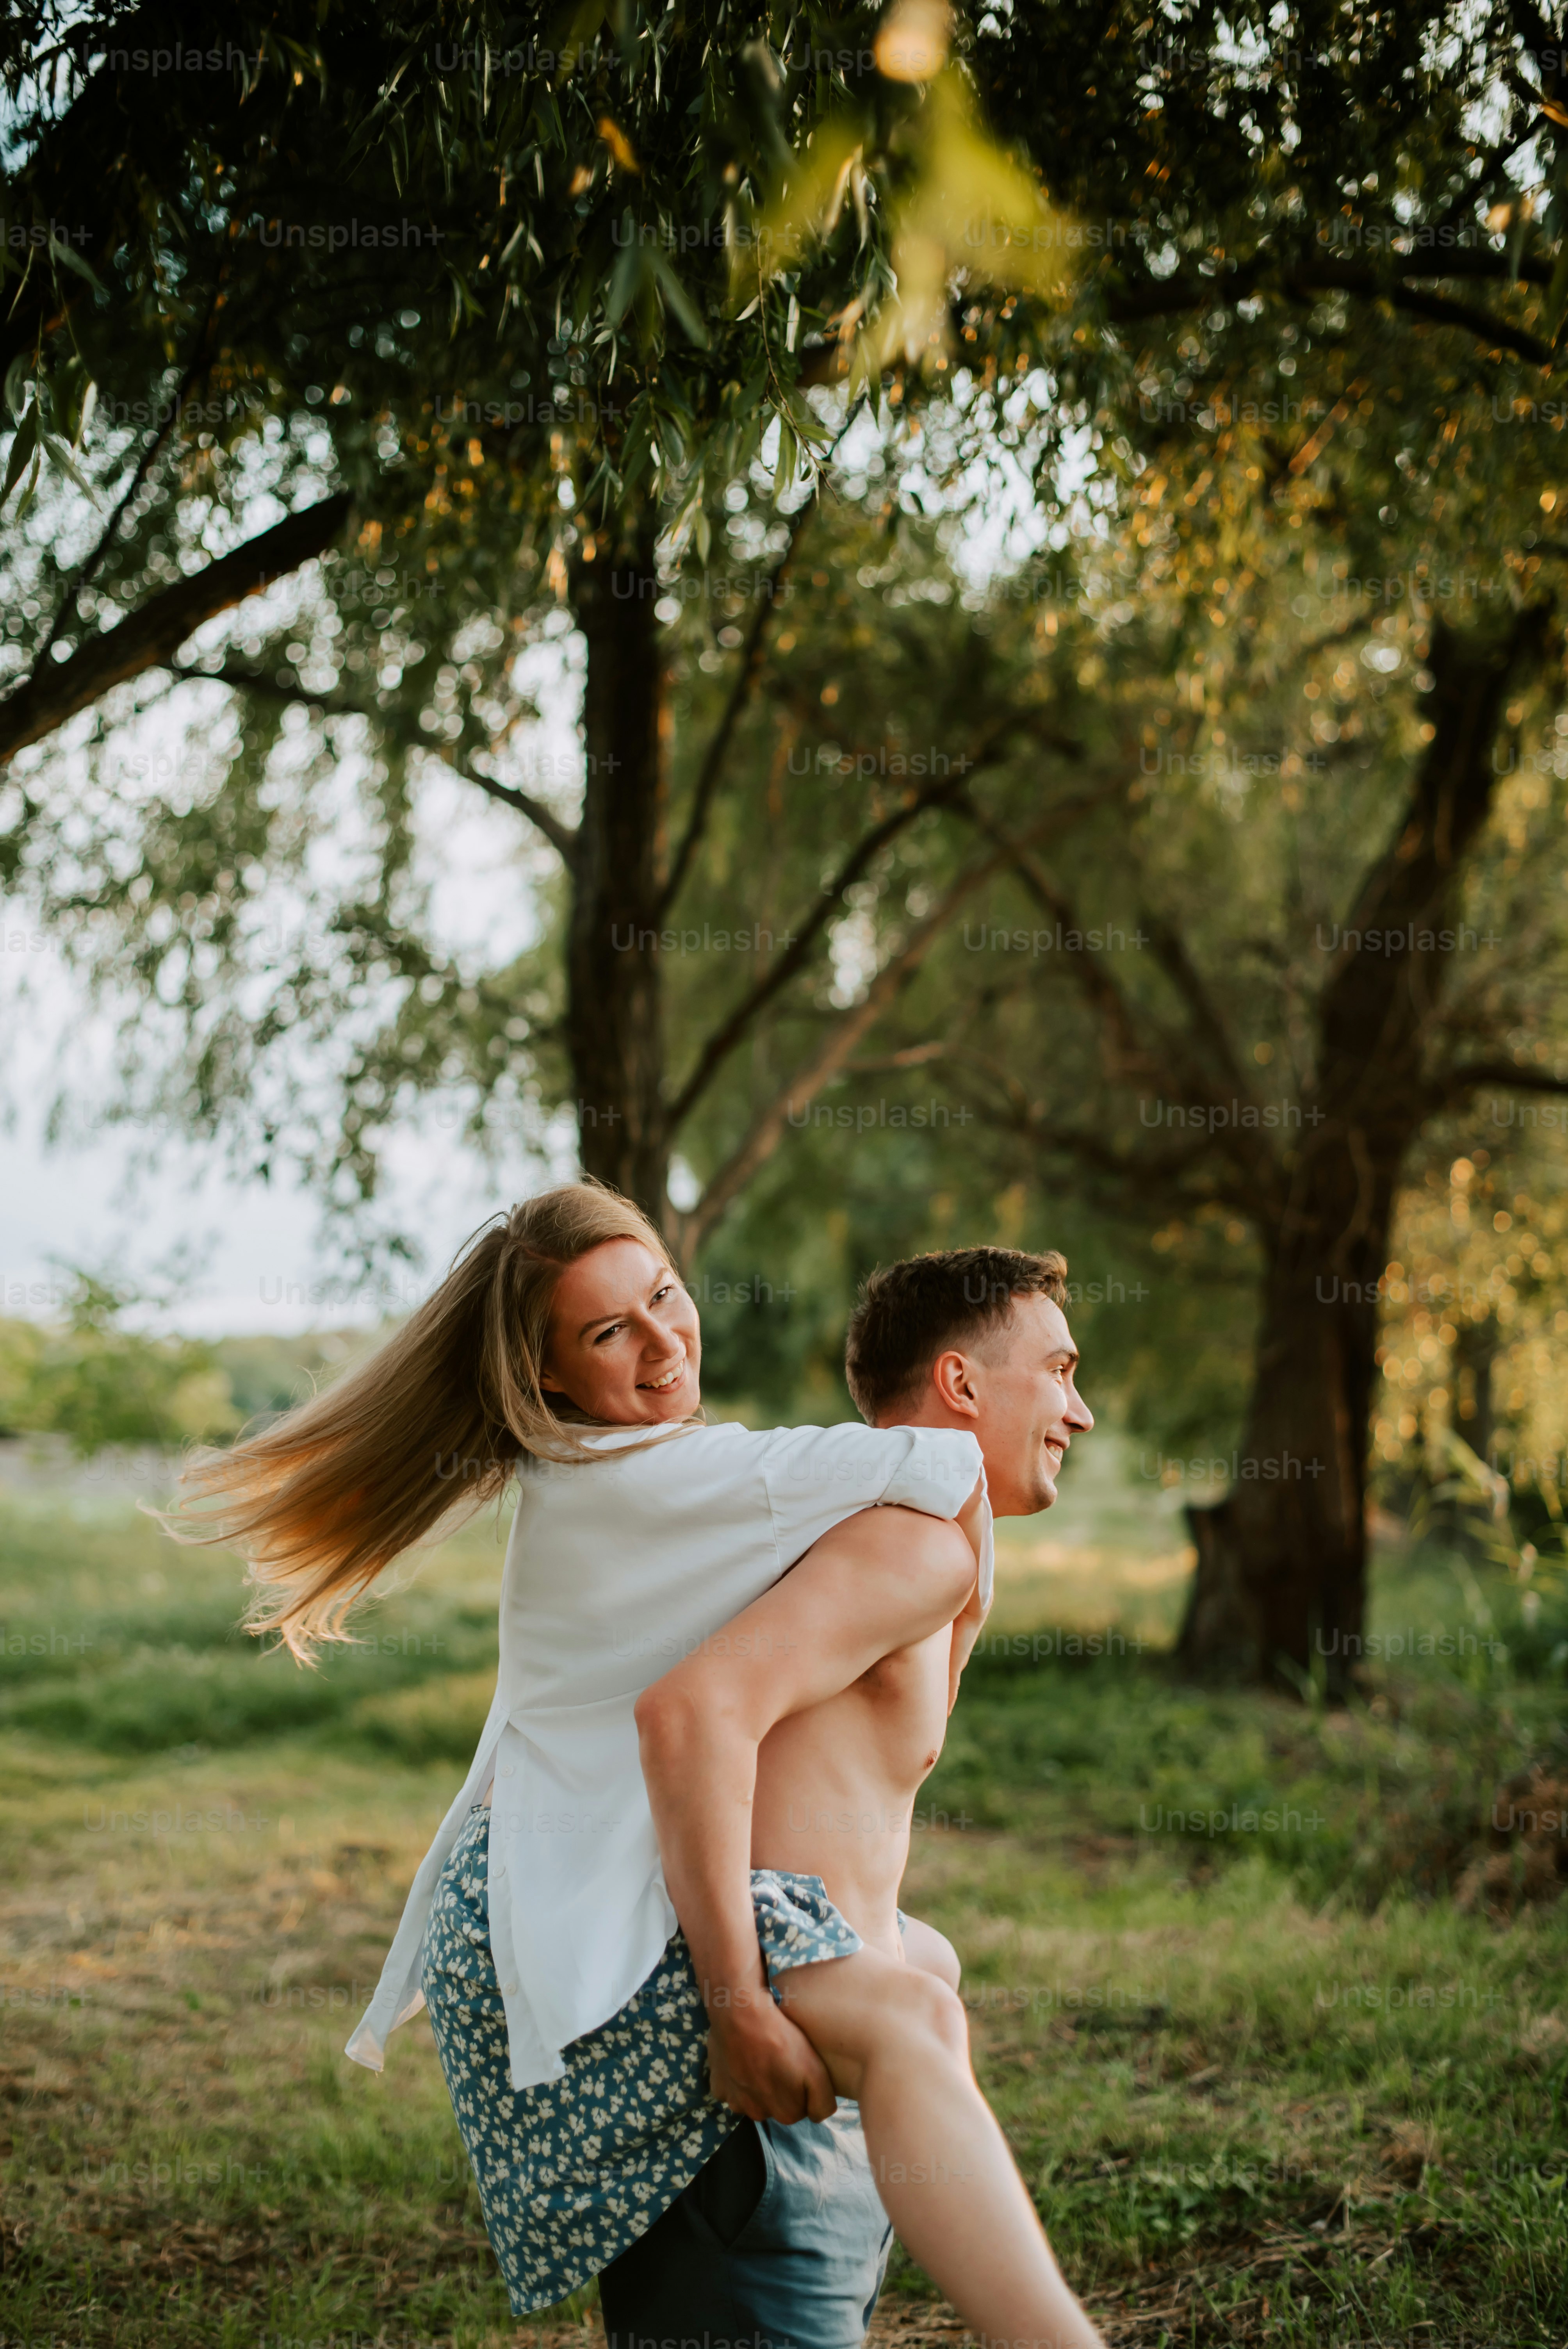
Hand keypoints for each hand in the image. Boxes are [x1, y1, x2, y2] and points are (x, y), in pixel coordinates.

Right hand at [707, 1993, 836, 2124]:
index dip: (800, 2088)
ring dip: (756, 2083)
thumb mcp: (816, 2070)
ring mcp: (734, 2102)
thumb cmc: (782, 2039)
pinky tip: (740, 2057)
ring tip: (759, 2055)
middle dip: (778, 2087)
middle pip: (774, 2104)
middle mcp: (758, 2115)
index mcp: (785, 2114)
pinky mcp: (717, 2086)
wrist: (741, 2014)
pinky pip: (731, 2087)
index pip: (799, 2108)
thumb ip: (823, 2103)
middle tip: (778, 2058)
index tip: (795, 2066)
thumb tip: (818, 2117)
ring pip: (752, 2097)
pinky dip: (735, 2076)